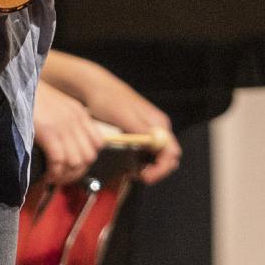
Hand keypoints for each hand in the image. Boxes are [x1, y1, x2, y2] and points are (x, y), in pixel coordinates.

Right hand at [33, 81, 105, 184]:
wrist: (18, 82)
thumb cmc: (33, 96)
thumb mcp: (58, 106)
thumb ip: (67, 122)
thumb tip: (66, 147)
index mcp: (80, 113)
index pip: (98, 143)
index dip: (87, 158)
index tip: (72, 165)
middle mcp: (76, 120)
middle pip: (89, 157)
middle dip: (76, 171)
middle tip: (61, 176)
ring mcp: (64, 126)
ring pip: (75, 162)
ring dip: (64, 175)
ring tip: (52, 177)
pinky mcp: (49, 132)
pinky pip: (59, 162)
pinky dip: (53, 173)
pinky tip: (45, 175)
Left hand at [73, 67, 181, 183]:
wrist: (92, 87)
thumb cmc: (107, 99)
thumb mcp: (124, 117)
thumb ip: (143, 131)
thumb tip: (160, 143)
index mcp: (158, 123)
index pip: (171, 153)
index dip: (161, 169)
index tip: (145, 177)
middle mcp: (156, 127)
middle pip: (166, 157)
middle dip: (154, 170)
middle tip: (135, 176)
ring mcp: (147, 130)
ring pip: (155, 156)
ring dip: (146, 168)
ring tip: (128, 172)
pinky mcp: (136, 132)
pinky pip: (144, 151)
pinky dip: (138, 162)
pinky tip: (125, 164)